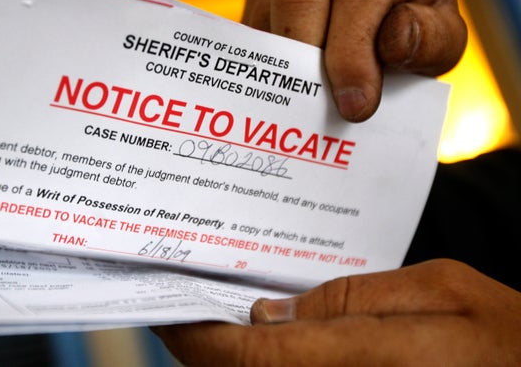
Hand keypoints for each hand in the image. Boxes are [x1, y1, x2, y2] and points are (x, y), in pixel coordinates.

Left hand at [154, 259, 520, 365]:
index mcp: (357, 362)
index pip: (244, 357)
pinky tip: (265, 338)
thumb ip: (352, 300)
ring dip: (229, 357)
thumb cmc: (507, 340)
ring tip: (215, 313)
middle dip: (203, 345)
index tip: (167, 307)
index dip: (194, 336)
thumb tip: (272, 315)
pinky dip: (265, 363)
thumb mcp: (441, 292)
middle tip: (184, 300)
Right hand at [242, 0, 466, 121]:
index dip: (351, 52)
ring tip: (302, 94)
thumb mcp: (443, 42)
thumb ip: (428, 41)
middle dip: (304, 53)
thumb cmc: (418, 29)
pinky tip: (286, 76)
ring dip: (281, 56)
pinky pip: (253, 12)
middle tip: (314, 103)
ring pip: (270, 1)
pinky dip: (265, 52)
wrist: (391, 15)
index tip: (354, 105)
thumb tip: (392, 40)